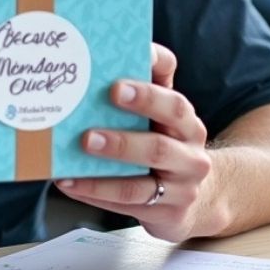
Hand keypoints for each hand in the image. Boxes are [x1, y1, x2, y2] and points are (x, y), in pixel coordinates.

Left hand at [56, 44, 213, 242]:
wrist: (199, 198)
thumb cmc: (165, 144)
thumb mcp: (161, 117)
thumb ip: (142, 88)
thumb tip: (98, 55)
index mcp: (184, 121)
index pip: (174, 99)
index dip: (149, 88)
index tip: (117, 83)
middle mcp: (190, 151)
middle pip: (159, 142)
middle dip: (122, 138)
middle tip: (88, 129)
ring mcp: (182, 186)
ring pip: (144, 178)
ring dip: (106, 168)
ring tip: (77, 153)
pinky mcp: (168, 214)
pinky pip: (129, 203)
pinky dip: (96, 192)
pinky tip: (70, 183)